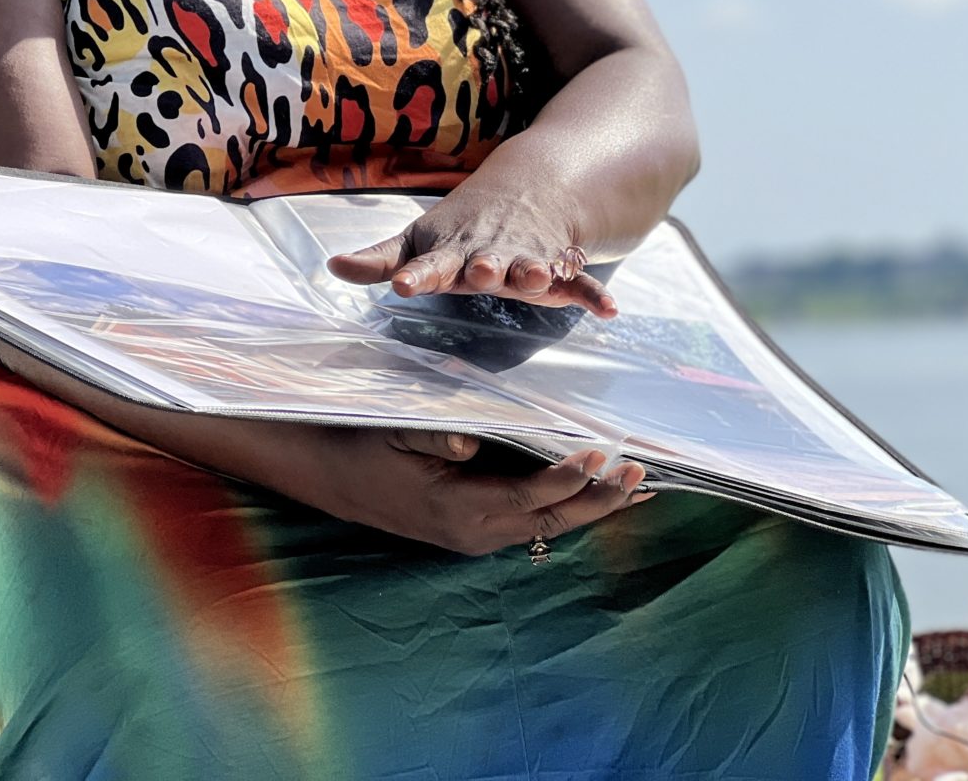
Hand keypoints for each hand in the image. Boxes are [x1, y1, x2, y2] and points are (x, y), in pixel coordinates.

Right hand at [310, 428, 652, 555]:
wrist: (326, 473)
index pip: (529, 497)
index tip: (603, 454)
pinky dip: (567, 509)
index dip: (569, 478)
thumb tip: (472, 438)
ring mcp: (473, 538)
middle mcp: (472, 533)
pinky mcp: (472, 533)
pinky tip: (591, 493)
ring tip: (635, 489)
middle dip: (599, 501)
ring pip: (546, 529)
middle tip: (642, 476)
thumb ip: (435, 432)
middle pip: (551, 523)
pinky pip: (531, 525)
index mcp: (456, 508)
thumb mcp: (394, 429)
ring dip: (590, 508)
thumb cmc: (363, 443)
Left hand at [326, 188, 618, 317]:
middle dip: (485, 267)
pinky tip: (608, 311)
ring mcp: (527, 259)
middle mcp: (490, 255)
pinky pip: (579, 281)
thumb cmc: (460, 228)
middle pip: (487, 262)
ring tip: (538, 277)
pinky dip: (593, 294)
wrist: (528, 189)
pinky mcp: (559, 267)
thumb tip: (332, 266)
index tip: (404, 286)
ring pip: (532, 265)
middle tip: (482, 273)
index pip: (430, 264)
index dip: (418, 274)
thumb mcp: (418, 239)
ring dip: (535, 271)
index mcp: (452, 252)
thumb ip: (379, 259)